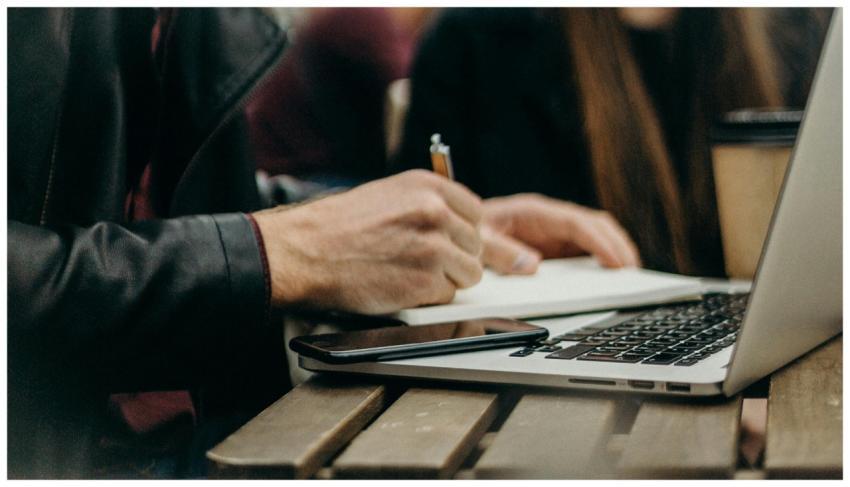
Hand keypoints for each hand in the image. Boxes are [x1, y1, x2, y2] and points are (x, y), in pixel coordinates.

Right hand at [252, 170, 482, 313]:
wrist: (305, 251)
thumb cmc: (339, 226)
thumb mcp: (390, 196)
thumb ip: (429, 206)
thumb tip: (463, 227)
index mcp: (429, 186)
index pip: (474, 212)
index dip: (461, 232)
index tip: (448, 241)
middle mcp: (436, 212)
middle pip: (475, 245)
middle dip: (454, 257)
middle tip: (420, 262)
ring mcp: (434, 247)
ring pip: (469, 272)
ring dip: (445, 279)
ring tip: (410, 273)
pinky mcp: (426, 281)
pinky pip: (448, 296)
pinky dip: (427, 297)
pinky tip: (400, 286)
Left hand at [480, 193, 640, 273]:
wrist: (455, 231)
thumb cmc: (467, 234)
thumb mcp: (479, 244)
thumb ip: (501, 253)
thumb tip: (533, 265)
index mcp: (532, 211)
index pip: (575, 223)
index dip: (599, 241)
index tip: (615, 261)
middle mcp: (547, 218)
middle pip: (593, 225)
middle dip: (615, 245)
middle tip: (632, 271)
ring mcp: (552, 231)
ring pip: (594, 234)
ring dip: (613, 251)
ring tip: (628, 276)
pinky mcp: (553, 245)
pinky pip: (583, 249)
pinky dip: (600, 260)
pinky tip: (609, 277)